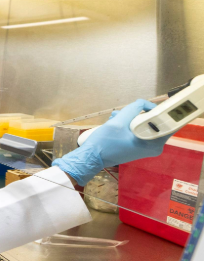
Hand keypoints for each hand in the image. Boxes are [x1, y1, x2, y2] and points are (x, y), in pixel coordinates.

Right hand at [53, 99, 170, 184]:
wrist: (92, 157)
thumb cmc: (105, 142)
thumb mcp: (119, 122)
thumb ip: (134, 109)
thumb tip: (143, 103)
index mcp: (154, 143)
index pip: (168, 122)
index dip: (159, 110)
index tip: (147, 105)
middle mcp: (155, 147)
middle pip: (155, 122)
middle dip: (140, 114)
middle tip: (124, 112)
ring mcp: (148, 148)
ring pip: (146, 125)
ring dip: (132, 119)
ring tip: (116, 117)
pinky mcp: (140, 147)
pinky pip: (141, 131)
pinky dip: (131, 125)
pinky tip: (117, 122)